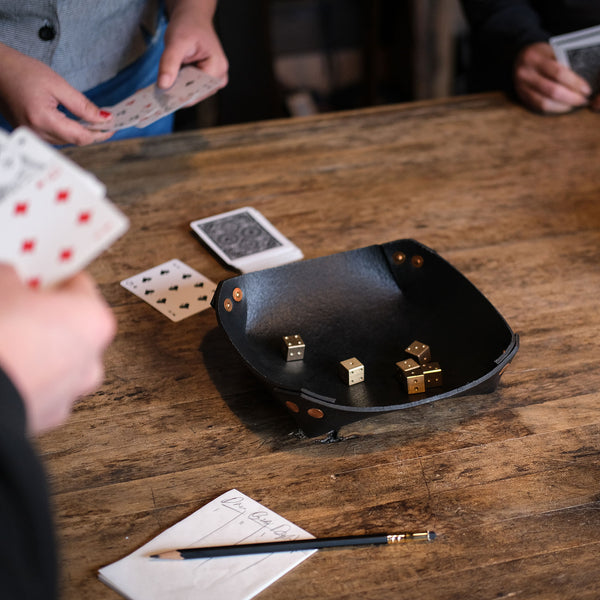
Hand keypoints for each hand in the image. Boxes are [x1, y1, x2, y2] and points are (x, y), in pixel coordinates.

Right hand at [0, 43, 113, 145]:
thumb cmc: (21, 71)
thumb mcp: (57, 84)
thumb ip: (82, 105)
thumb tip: (103, 118)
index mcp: (43, 120)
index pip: (80, 137)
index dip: (99, 134)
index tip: (112, 127)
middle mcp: (36, 132)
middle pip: (74, 141)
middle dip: (92, 133)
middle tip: (107, 123)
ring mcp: (31, 135)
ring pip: (65, 141)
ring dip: (80, 133)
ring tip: (93, 123)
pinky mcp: (30, 133)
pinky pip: (55, 138)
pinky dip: (67, 131)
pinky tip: (75, 123)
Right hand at [0, 265, 115, 434]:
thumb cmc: (3, 337)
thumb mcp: (1, 287)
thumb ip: (12, 277)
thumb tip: (9, 277)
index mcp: (94, 320)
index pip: (80, 286)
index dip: (54, 277)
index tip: (40, 274)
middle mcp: (92, 358)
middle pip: (73, 326)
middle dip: (47, 316)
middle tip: (19, 306)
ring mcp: (73, 390)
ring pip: (60, 361)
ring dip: (39, 350)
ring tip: (7, 341)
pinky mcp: (50, 416)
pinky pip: (42, 387)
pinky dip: (27, 379)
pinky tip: (6, 369)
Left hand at [158, 0, 227, 89]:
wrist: (192, 18)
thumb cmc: (188, 25)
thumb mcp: (176, 41)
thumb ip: (169, 63)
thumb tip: (164, 85)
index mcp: (217, 69)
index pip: (197, 92)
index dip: (178, 94)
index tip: (161, 94)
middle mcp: (219, 77)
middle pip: (195, 95)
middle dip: (177, 91)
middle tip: (160, 86)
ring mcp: (214, 80)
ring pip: (192, 93)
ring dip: (177, 88)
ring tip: (167, 79)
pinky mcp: (206, 80)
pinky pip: (191, 89)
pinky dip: (179, 86)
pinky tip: (171, 79)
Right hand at [514, 42, 590, 113]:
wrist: (518, 59)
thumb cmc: (541, 54)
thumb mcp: (550, 51)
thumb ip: (562, 62)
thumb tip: (580, 80)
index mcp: (535, 57)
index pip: (558, 72)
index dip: (574, 82)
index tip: (586, 89)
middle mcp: (526, 73)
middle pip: (551, 90)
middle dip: (570, 97)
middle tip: (582, 100)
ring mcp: (522, 87)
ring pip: (544, 102)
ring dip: (563, 105)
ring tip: (574, 104)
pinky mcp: (521, 96)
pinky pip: (539, 106)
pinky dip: (554, 108)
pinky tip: (564, 106)